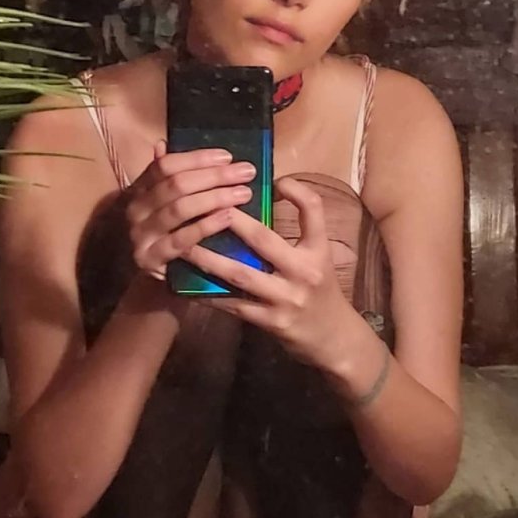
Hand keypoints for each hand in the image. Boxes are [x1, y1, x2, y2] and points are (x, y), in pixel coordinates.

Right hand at [125, 140, 255, 280]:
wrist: (118, 270)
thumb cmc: (147, 229)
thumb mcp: (148, 200)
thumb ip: (159, 175)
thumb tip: (162, 144)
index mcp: (138, 188)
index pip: (166, 165)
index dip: (197, 159)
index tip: (227, 157)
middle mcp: (136, 208)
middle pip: (176, 185)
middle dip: (215, 176)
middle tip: (246, 172)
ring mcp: (141, 234)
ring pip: (180, 210)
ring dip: (215, 198)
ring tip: (244, 193)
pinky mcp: (150, 259)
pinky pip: (181, 240)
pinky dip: (206, 227)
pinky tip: (227, 217)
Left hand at [181, 176, 351, 367]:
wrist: (333, 338)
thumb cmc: (321, 288)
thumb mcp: (319, 255)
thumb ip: (300, 227)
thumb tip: (270, 191)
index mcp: (318, 250)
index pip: (314, 211)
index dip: (296, 191)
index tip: (274, 179)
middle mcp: (304, 272)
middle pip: (264, 239)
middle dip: (231, 220)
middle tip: (202, 203)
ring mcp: (285, 299)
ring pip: (239, 274)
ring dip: (208, 258)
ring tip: (183, 245)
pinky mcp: (270, 322)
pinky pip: (233, 304)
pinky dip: (209, 293)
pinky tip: (188, 284)